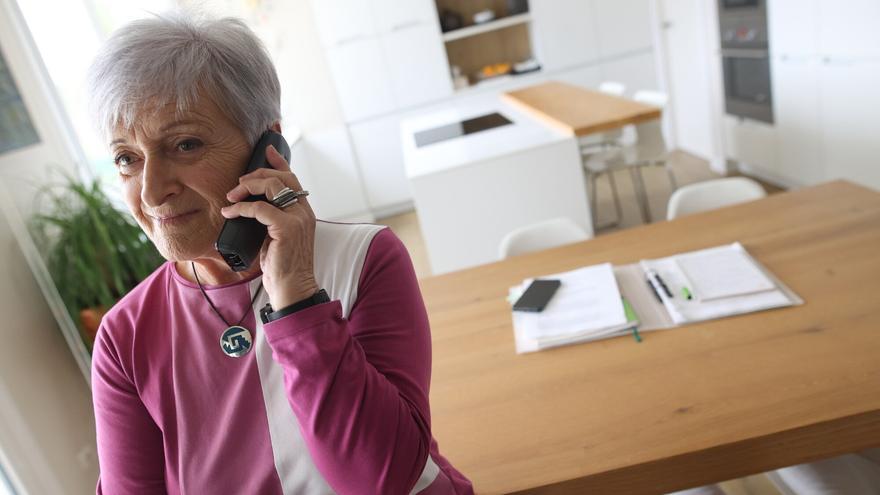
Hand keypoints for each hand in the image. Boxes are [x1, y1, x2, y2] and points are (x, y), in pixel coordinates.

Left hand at [221, 145, 318, 309]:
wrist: (292, 288)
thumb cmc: (282, 266)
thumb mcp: (275, 237)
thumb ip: (270, 220)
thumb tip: (249, 207)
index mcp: (304, 212)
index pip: (293, 179)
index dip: (279, 162)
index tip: (267, 150)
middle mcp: (304, 212)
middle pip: (282, 177)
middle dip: (257, 174)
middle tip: (239, 183)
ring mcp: (298, 219)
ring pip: (273, 187)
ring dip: (248, 187)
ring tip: (232, 197)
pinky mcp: (287, 228)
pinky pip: (260, 208)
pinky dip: (241, 208)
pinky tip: (230, 213)